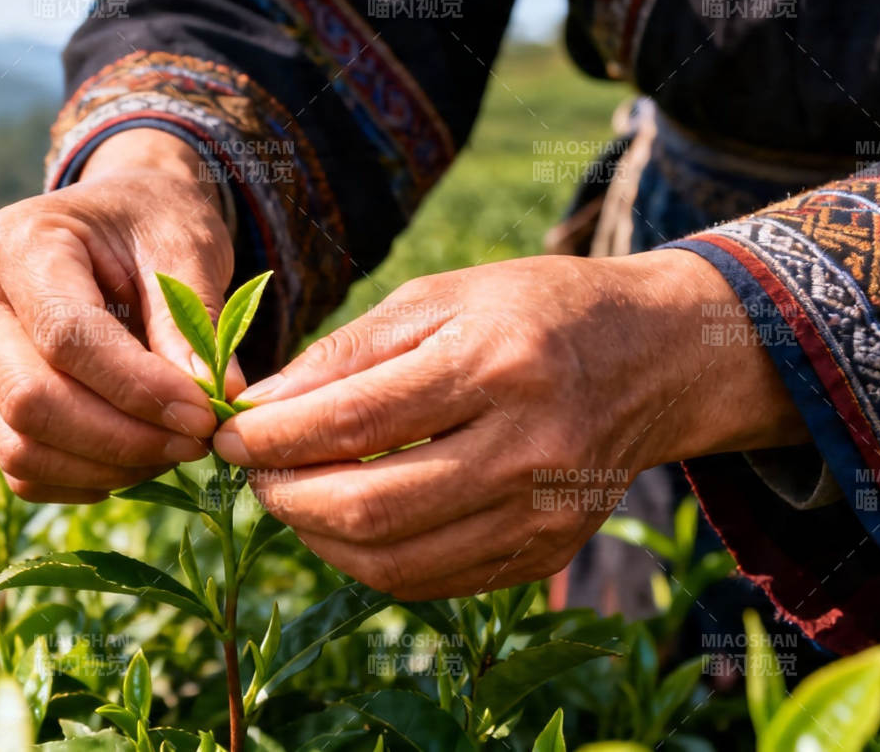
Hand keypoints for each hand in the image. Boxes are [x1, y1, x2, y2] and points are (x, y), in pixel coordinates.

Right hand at [0, 130, 238, 501]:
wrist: (116, 222)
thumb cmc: (152, 224)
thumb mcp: (185, 247)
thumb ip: (194, 320)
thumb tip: (219, 400)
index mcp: (19, 242)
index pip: (65, 337)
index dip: (136, 387)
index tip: (203, 414)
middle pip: (29, 400)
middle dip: (122, 438)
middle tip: (196, 442)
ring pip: (20, 446)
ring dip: (106, 467)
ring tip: (173, 450)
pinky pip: (22, 469)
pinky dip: (84, 480)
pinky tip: (138, 460)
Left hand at [214, 251, 807, 597]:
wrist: (653, 356)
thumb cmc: (530, 311)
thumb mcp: (438, 297)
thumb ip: (345, 354)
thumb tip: (258, 409)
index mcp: (497, 363)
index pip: (354, 422)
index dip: (272, 439)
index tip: (226, 436)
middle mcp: (529, 446)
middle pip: (371, 508)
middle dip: (286, 498)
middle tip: (253, 473)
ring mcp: (544, 512)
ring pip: (394, 562)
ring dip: (318, 538)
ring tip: (293, 495)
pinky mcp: (546, 554)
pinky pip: (431, 583)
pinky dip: (370, 561)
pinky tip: (347, 522)